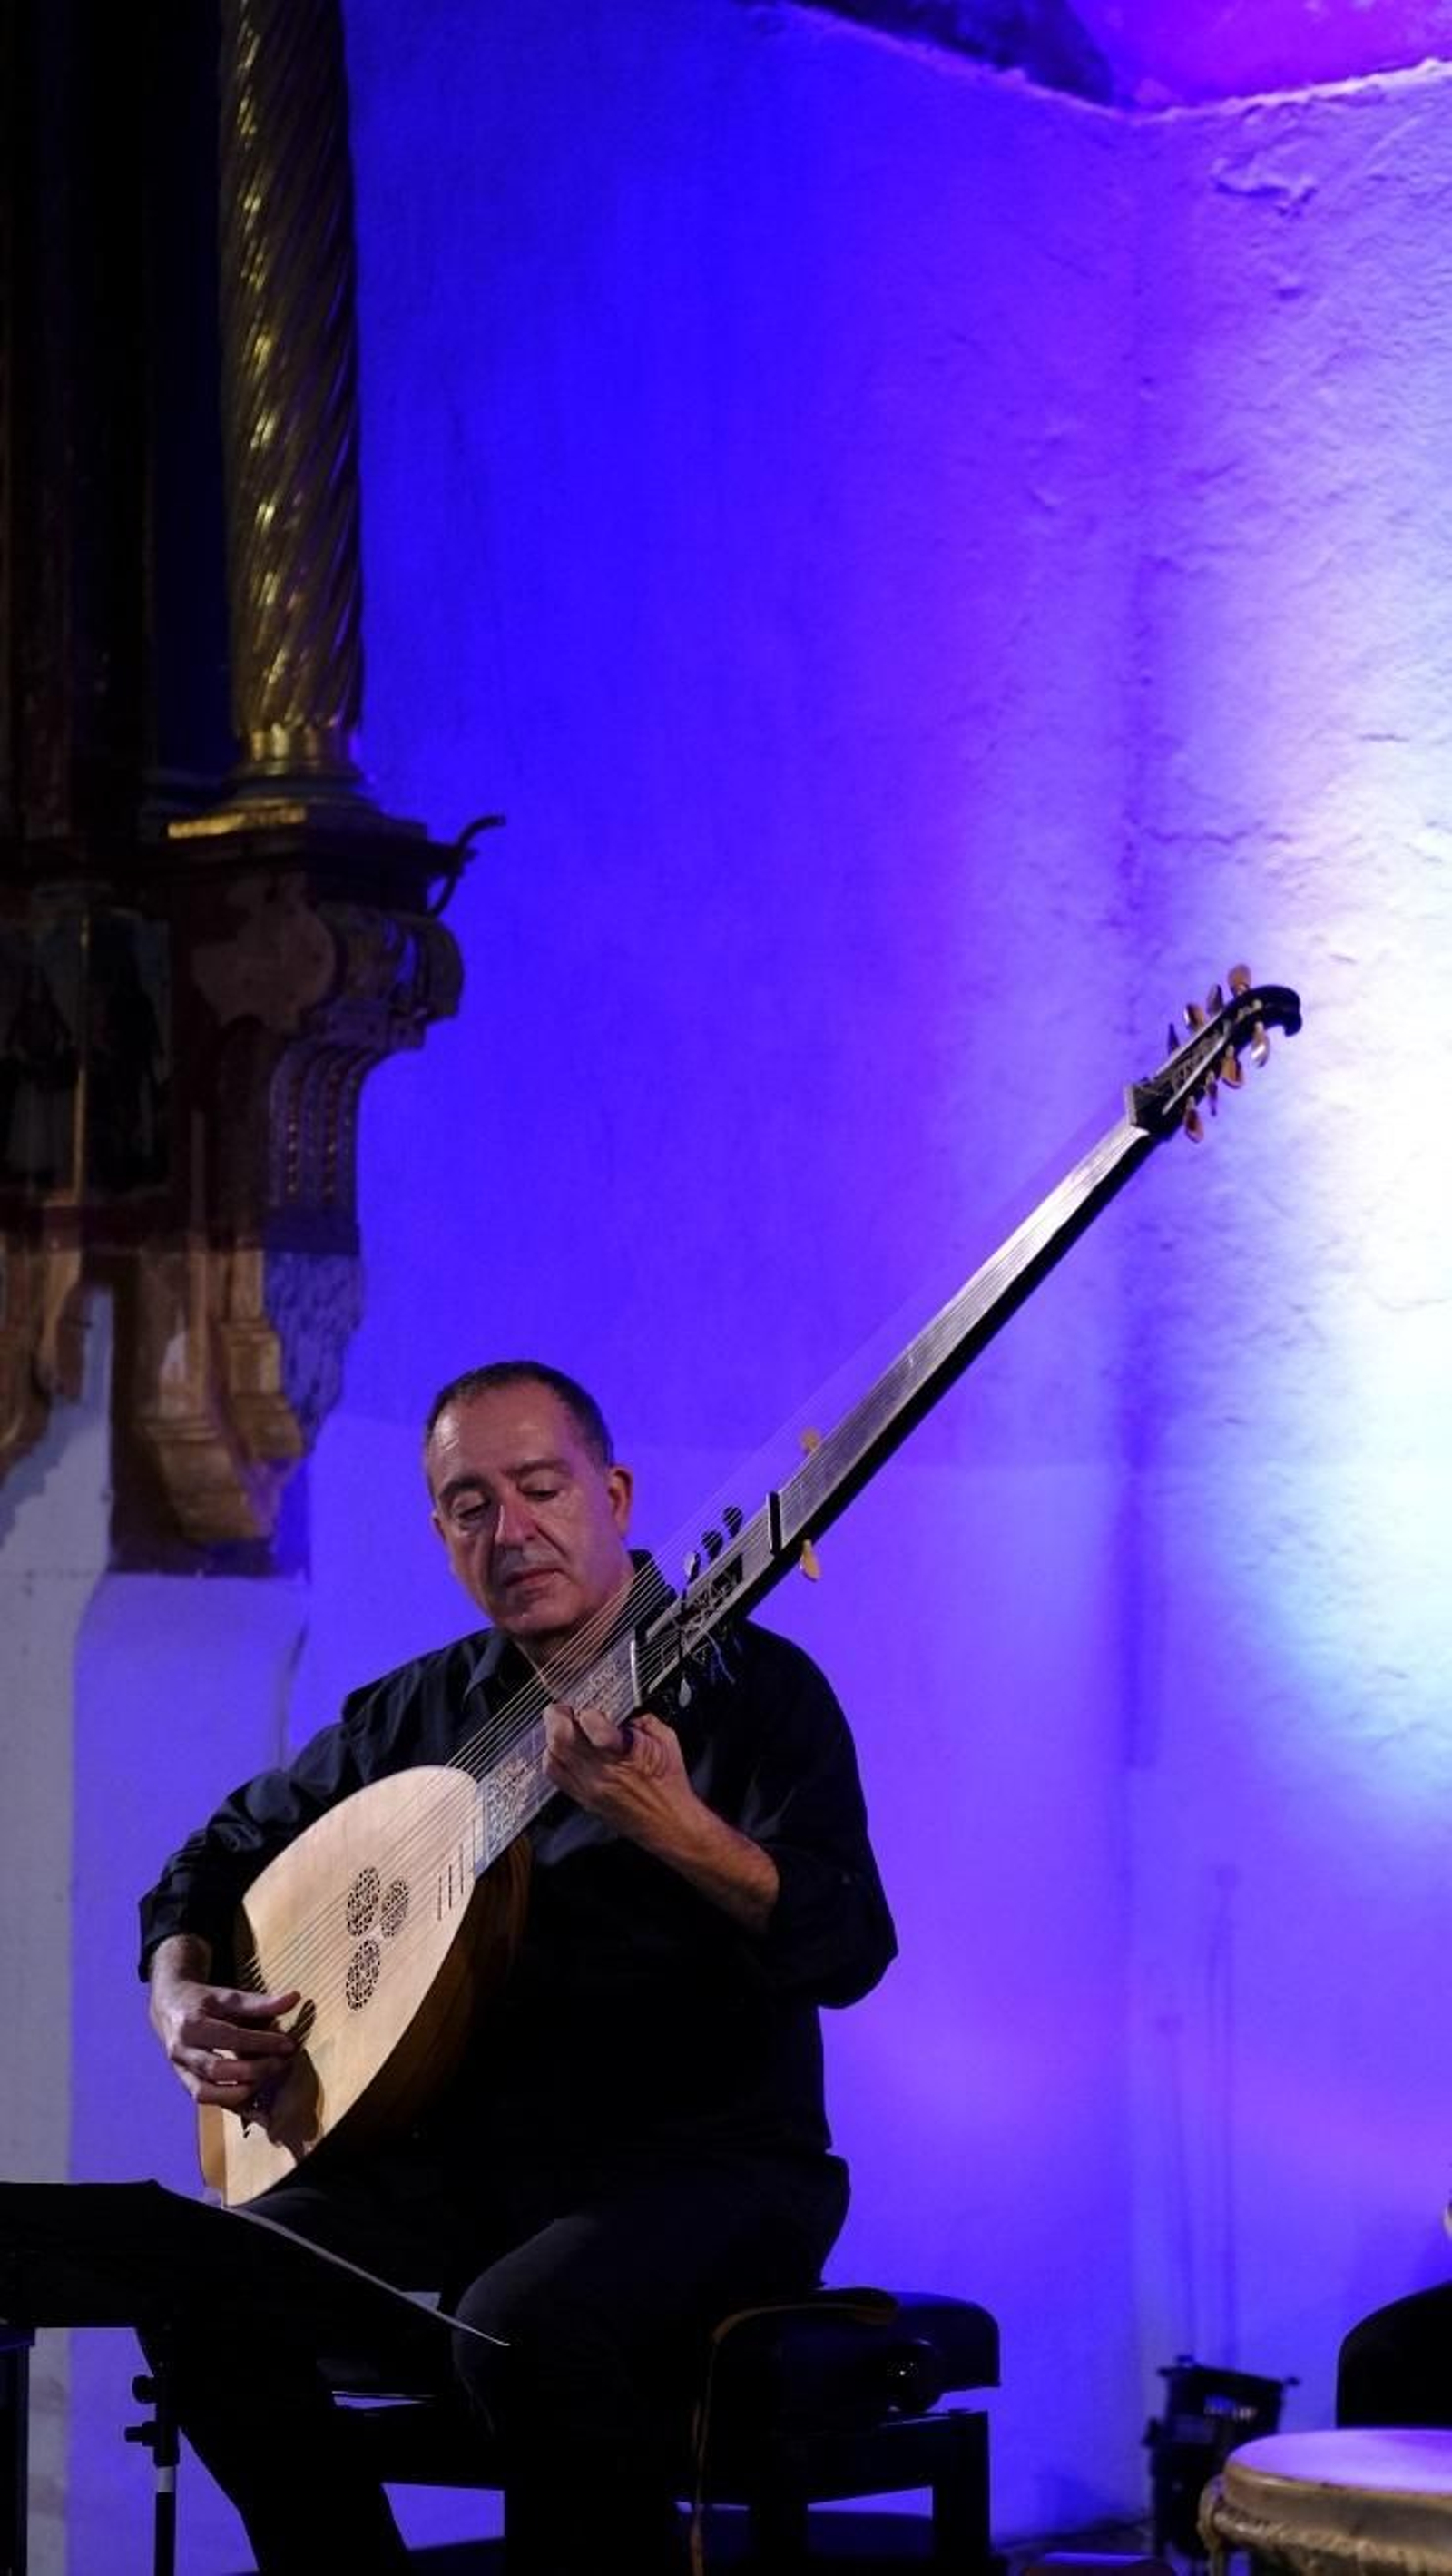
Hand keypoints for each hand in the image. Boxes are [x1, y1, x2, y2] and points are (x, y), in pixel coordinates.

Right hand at [149, 1972, 302, 2120]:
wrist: (168, 2006)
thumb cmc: (201, 2000)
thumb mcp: (227, 1995)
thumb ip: (259, 2002)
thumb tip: (294, 1998)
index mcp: (191, 2023)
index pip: (231, 2037)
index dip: (262, 2042)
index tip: (288, 2045)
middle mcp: (181, 2050)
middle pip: (218, 2069)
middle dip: (253, 2071)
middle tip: (281, 2064)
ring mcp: (179, 2069)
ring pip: (205, 2092)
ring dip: (240, 2092)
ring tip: (267, 2082)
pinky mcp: (183, 2082)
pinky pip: (205, 2099)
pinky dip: (229, 2103)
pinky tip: (254, 2103)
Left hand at [542, 1701, 696, 1843]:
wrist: (668, 1823)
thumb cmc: (670, 1785)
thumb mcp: (665, 1740)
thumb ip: (642, 1719)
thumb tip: (625, 1709)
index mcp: (625, 1753)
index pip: (591, 1725)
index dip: (587, 1710)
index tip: (593, 1709)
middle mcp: (601, 1772)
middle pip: (560, 1738)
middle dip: (558, 1716)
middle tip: (564, 1710)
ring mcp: (588, 1787)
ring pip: (552, 1756)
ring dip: (553, 1737)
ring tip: (563, 1729)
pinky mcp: (582, 1799)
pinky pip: (554, 1774)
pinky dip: (553, 1757)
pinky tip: (563, 1751)